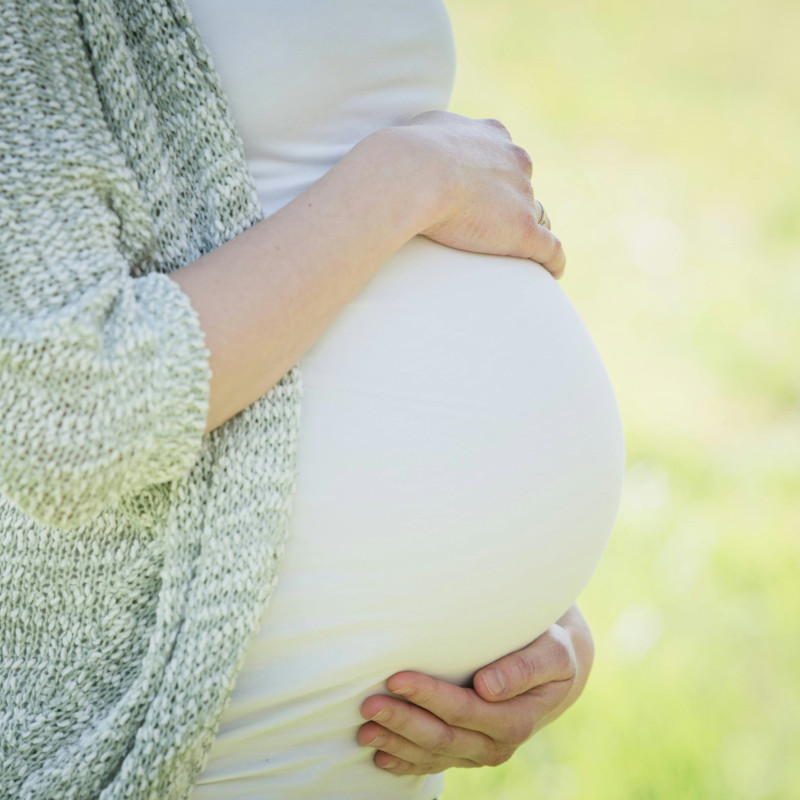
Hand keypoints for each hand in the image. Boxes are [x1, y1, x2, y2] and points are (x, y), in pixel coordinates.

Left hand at [357, 603, 592, 774]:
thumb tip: (488, 686)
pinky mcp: (464, 751)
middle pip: (442, 737)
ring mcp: (478, 752)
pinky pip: (433, 763)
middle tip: (368, 704)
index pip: (465, 711)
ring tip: (364, 730)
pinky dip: (405, 761)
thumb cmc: (549, 650)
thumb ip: (524, 667)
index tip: (397, 678)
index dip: (430, 696)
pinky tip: (380, 755)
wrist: (554, 669)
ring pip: (432, 753)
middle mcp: (496, 744)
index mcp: (516, 720)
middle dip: (403, 722)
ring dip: (397, 743)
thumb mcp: (551, 654)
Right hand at [384, 110, 565, 277]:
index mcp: (494, 136)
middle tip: (487, 225)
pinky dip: (553, 261)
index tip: (484, 193)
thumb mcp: (427, 126)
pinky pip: (550, 249)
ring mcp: (523, 197)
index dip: (496, 176)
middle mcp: (516, 162)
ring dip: (525, 231)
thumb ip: (442, 132)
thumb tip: (434, 144)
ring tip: (515, 254)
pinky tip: (552, 272)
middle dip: (511, 203)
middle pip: (522, 186)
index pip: (506, 157)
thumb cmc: (411, 152)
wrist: (416, 174)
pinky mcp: (524, 230)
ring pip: (536, 216)